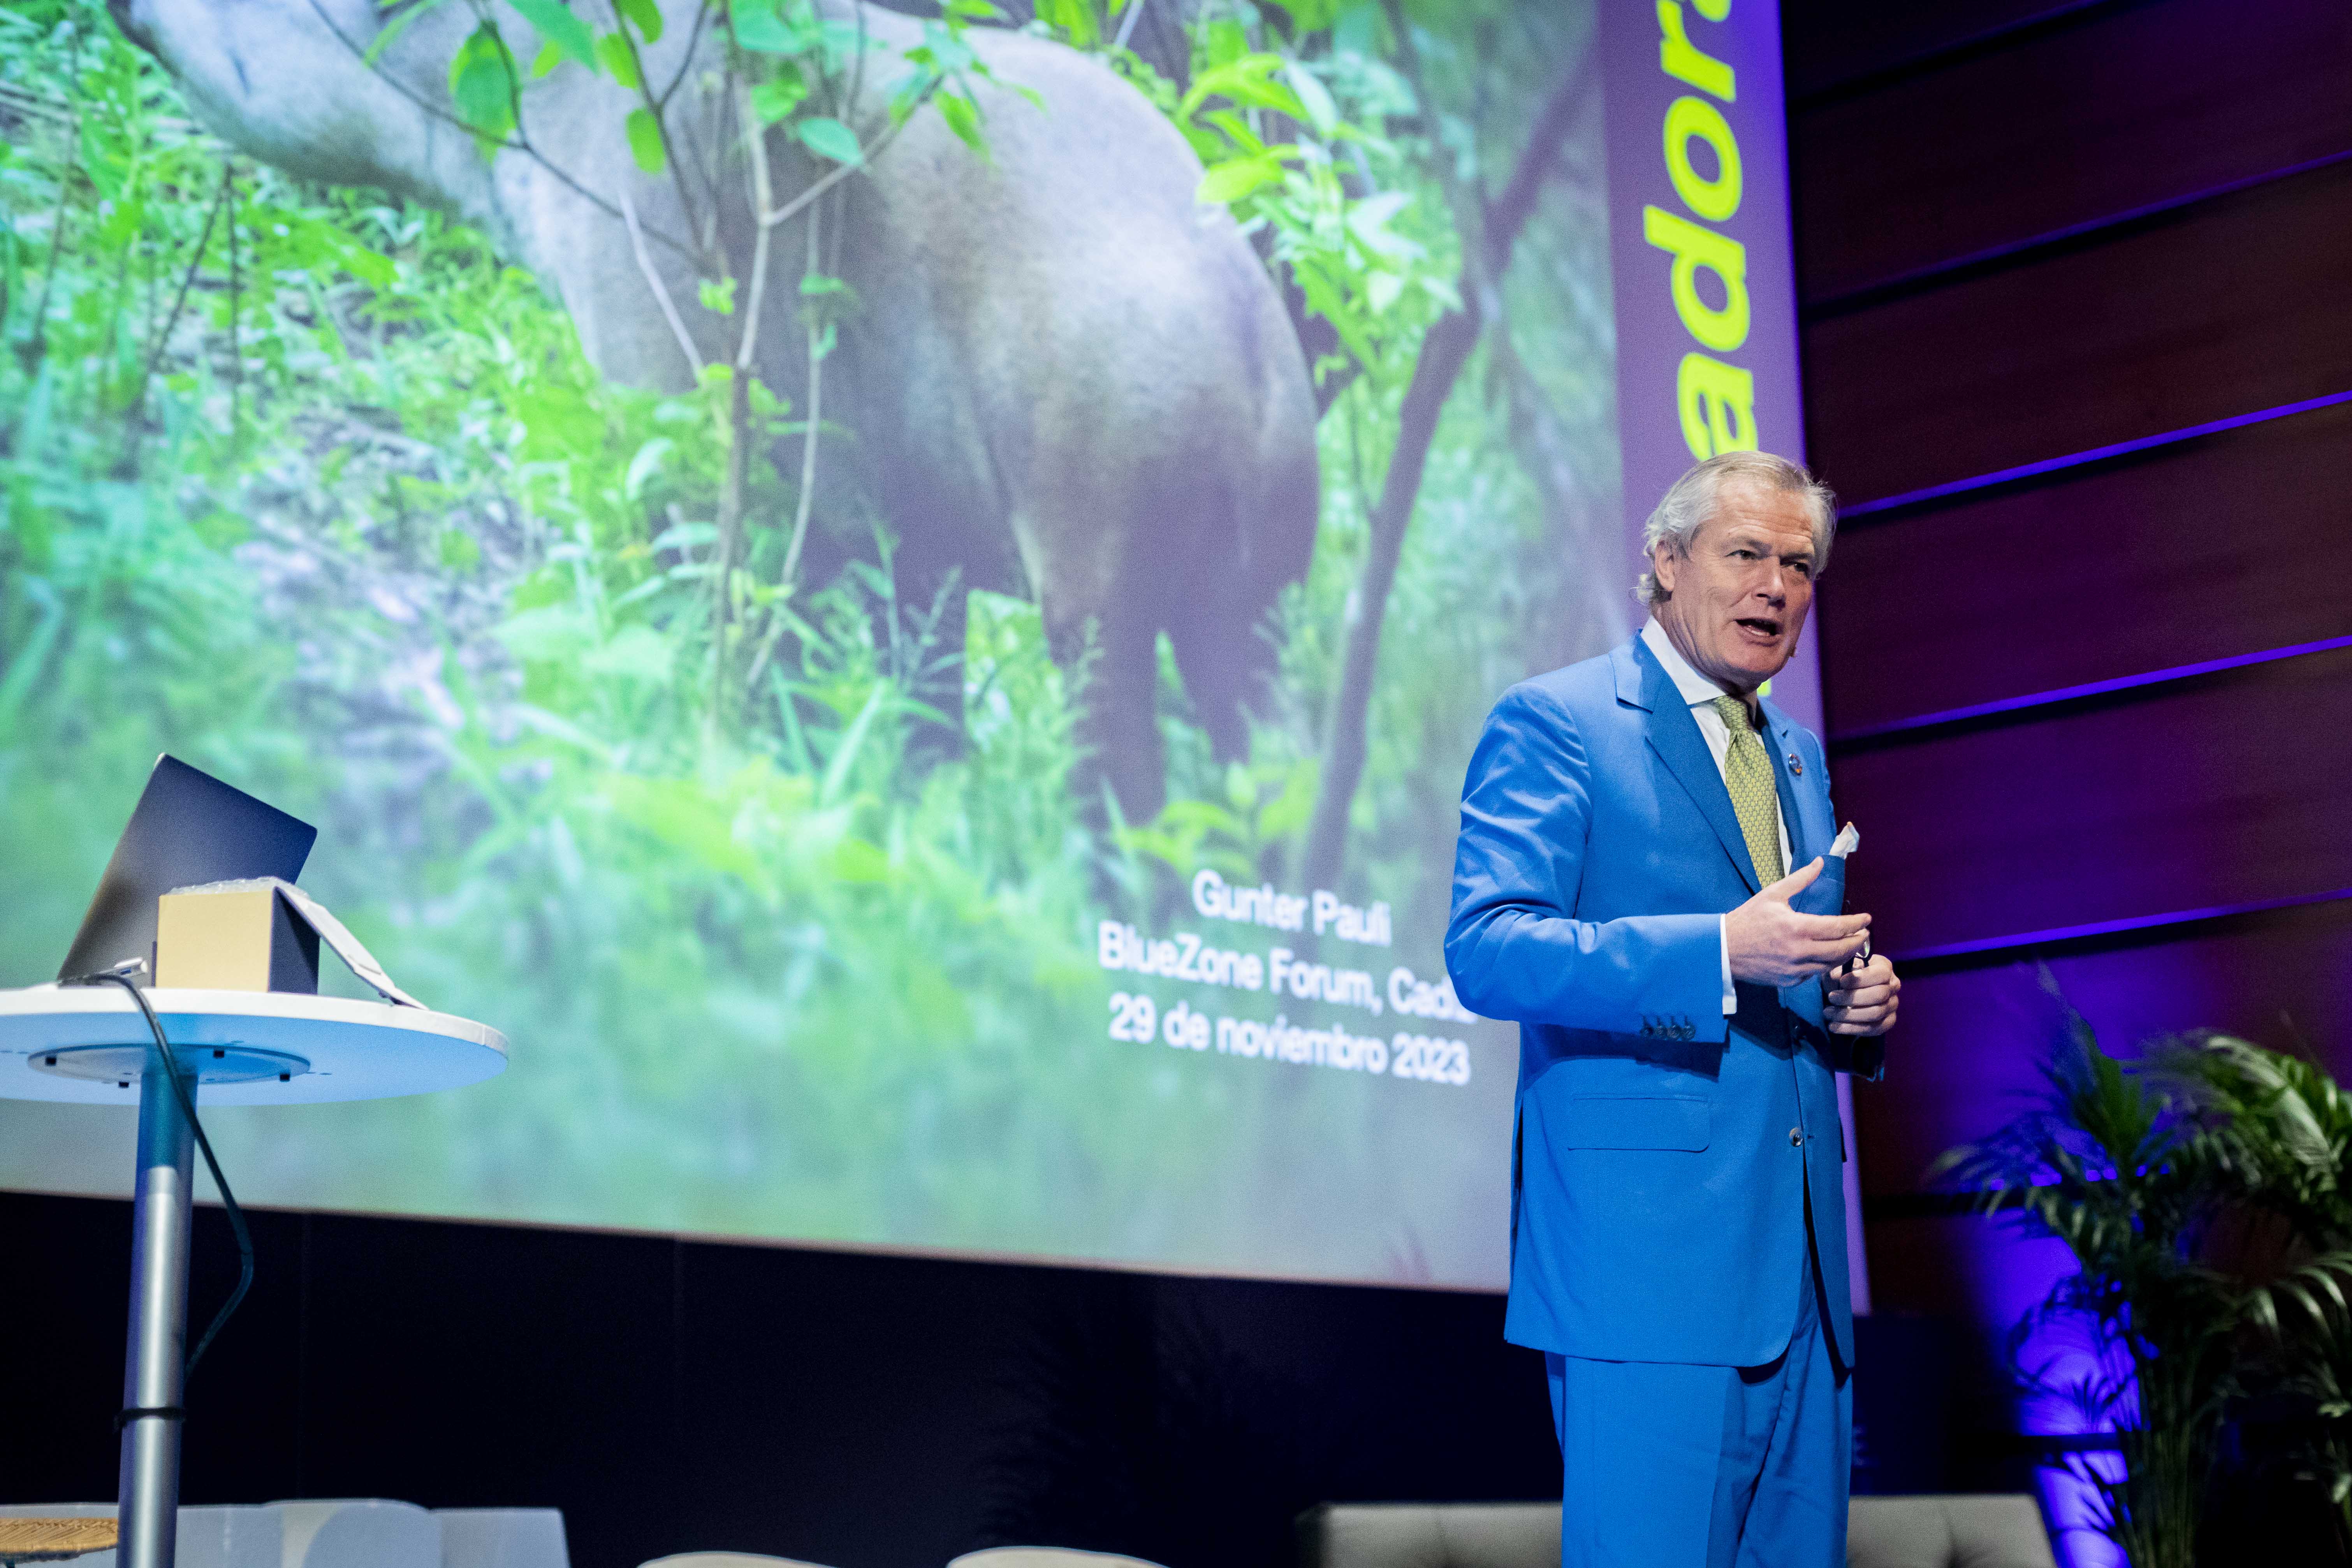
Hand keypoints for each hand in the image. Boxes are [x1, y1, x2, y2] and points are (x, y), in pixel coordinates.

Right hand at [1725, 857, 1870, 987]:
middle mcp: (1799, 951)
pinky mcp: (1789, 981)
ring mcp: (1795, 969)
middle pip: (1841, 950)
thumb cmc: (1747, 919)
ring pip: (1831, 965)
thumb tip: (1820, 862)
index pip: (1838, 927)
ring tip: (1851, 945)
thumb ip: (1800, 879)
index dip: (1857, 923)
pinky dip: (1824, 965)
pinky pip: (1815, 975)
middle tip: (1865, 934)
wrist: (1724, 948)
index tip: (1867, 919)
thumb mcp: (1772, 894)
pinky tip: (1827, 957)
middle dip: (1858, 941)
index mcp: (1797, 927)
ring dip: (1845, 955)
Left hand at [1826, 953, 1900, 1035]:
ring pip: (1875, 1014)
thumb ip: (1840, 969)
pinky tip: (1834, 1026)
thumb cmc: (1846, 975)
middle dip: (1852, 998)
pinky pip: (1873, 1029)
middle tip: (1831, 997)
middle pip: (1879, 995)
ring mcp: (1892, 1005)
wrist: (1852, 990)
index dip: (1861, 979)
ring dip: (1849, 1015)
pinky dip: (1852, 1029)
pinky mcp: (1888, 1022)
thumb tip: (1836, 976)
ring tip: (1828, 1013)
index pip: (1880, 974)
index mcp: (1885, 967)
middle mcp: (1893, 986)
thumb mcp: (1843, 967)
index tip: (1841, 981)